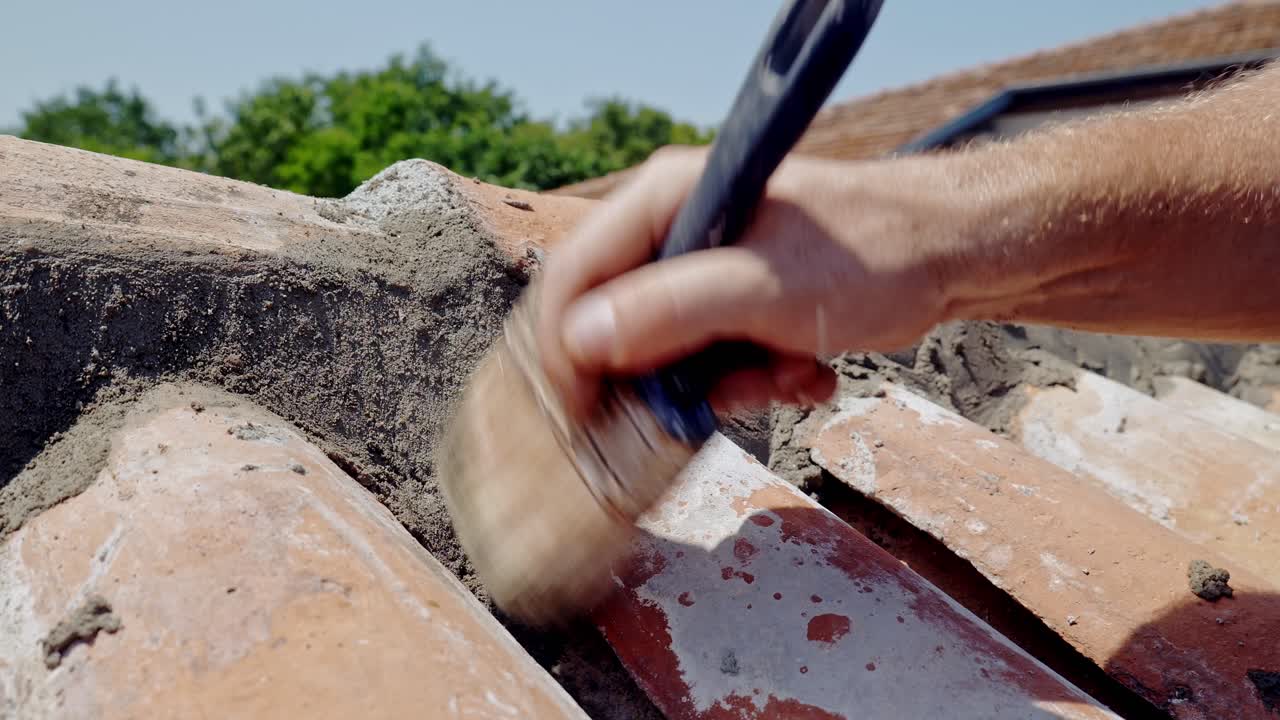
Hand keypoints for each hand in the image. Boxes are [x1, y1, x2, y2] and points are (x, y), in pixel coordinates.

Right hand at [534, 146, 961, 418]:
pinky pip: (713, 360)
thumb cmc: (871, 251)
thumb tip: (581, 341)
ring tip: (786, 373)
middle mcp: (677, 228)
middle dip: (667, 376)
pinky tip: (804, 372)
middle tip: (707, 403)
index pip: (575, 273)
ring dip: (725, 385)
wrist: (953, 255)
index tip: (580, 414)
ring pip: (670, 353)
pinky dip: (755, 380)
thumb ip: (672, 311)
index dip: (566, 348)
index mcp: (666, 198)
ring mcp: (706, 265)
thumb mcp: (765, 288)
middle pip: (618, 321)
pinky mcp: (736, 300)